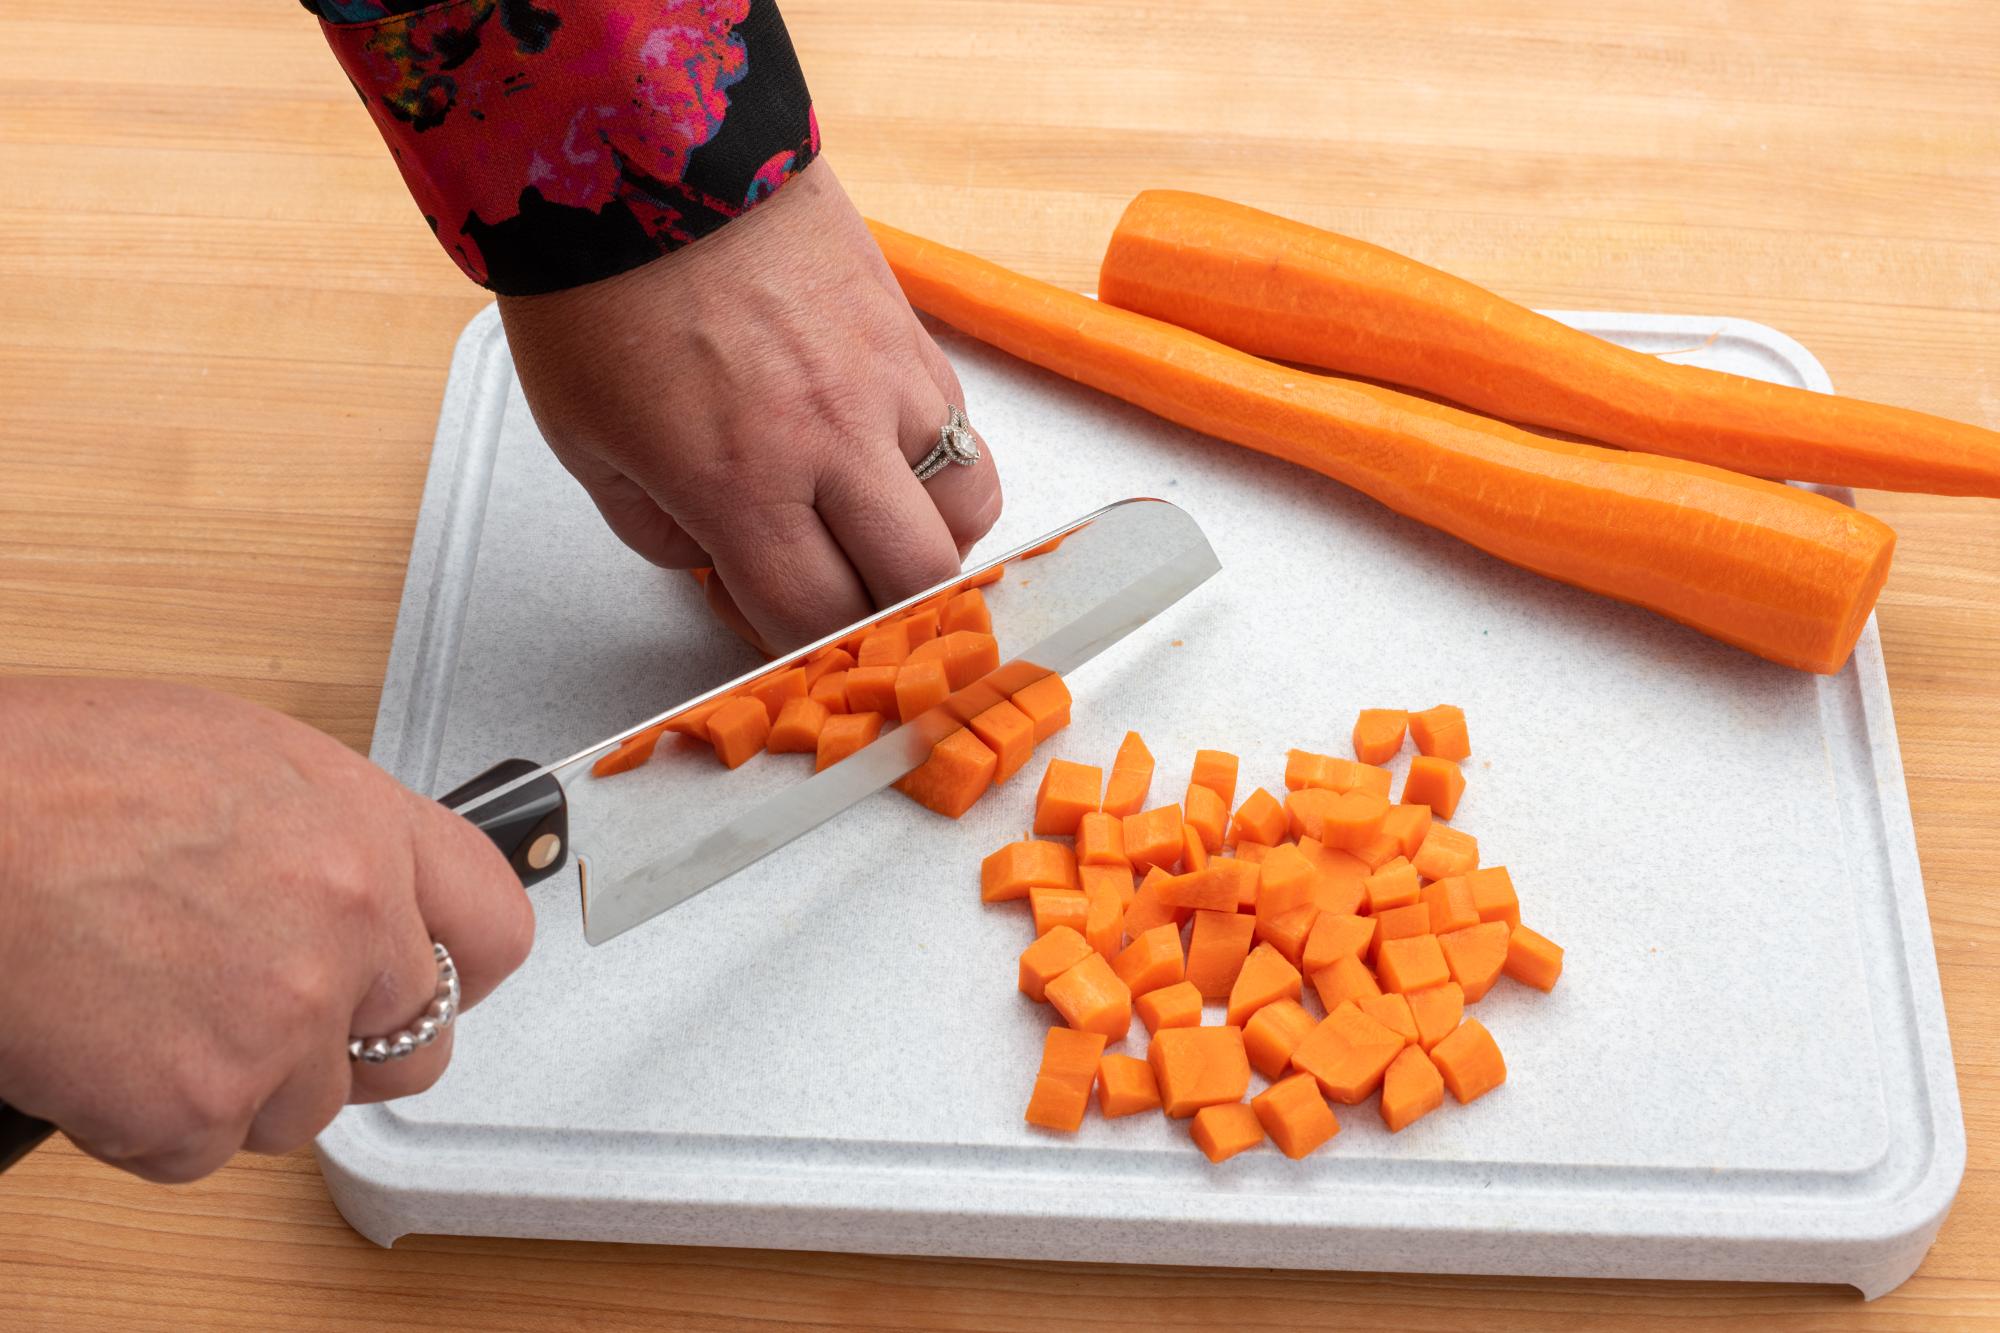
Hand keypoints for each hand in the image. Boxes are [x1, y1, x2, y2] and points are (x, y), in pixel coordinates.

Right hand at [0, 678, 533, 1182]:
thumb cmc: (60, 777)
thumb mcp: (247, 761)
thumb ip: (334, 840)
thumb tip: (368, 891)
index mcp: (371, 835)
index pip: (494, 931)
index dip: (463, 966)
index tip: (433, 980)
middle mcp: (351, 931)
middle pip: (414, 1044)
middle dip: (345, 1042)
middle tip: (265, 1010)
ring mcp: (281, 1025)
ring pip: (305, 1108)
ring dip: (243, 1082)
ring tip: (157, 1006)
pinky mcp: (198, 1105)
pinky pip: (203, 1150)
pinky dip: (152, 1121)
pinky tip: (106, 1046)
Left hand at [498, 157, 1001, 653]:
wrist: (653, 151)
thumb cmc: (602, 286)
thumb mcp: (587, 441)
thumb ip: (658, 530)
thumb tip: (718, 567)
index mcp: (737, 482)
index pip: (814, 621)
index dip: (803, 651)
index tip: (781, 635)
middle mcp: (829, 443)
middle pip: (914, 585)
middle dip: (884, 615)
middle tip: (846, 602)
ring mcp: (885, 386)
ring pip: (967, 514)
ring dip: (928, 542)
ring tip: (878, 529)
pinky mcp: (914, 338)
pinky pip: (963, 435)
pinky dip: (938, 469)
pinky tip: (887, 459)